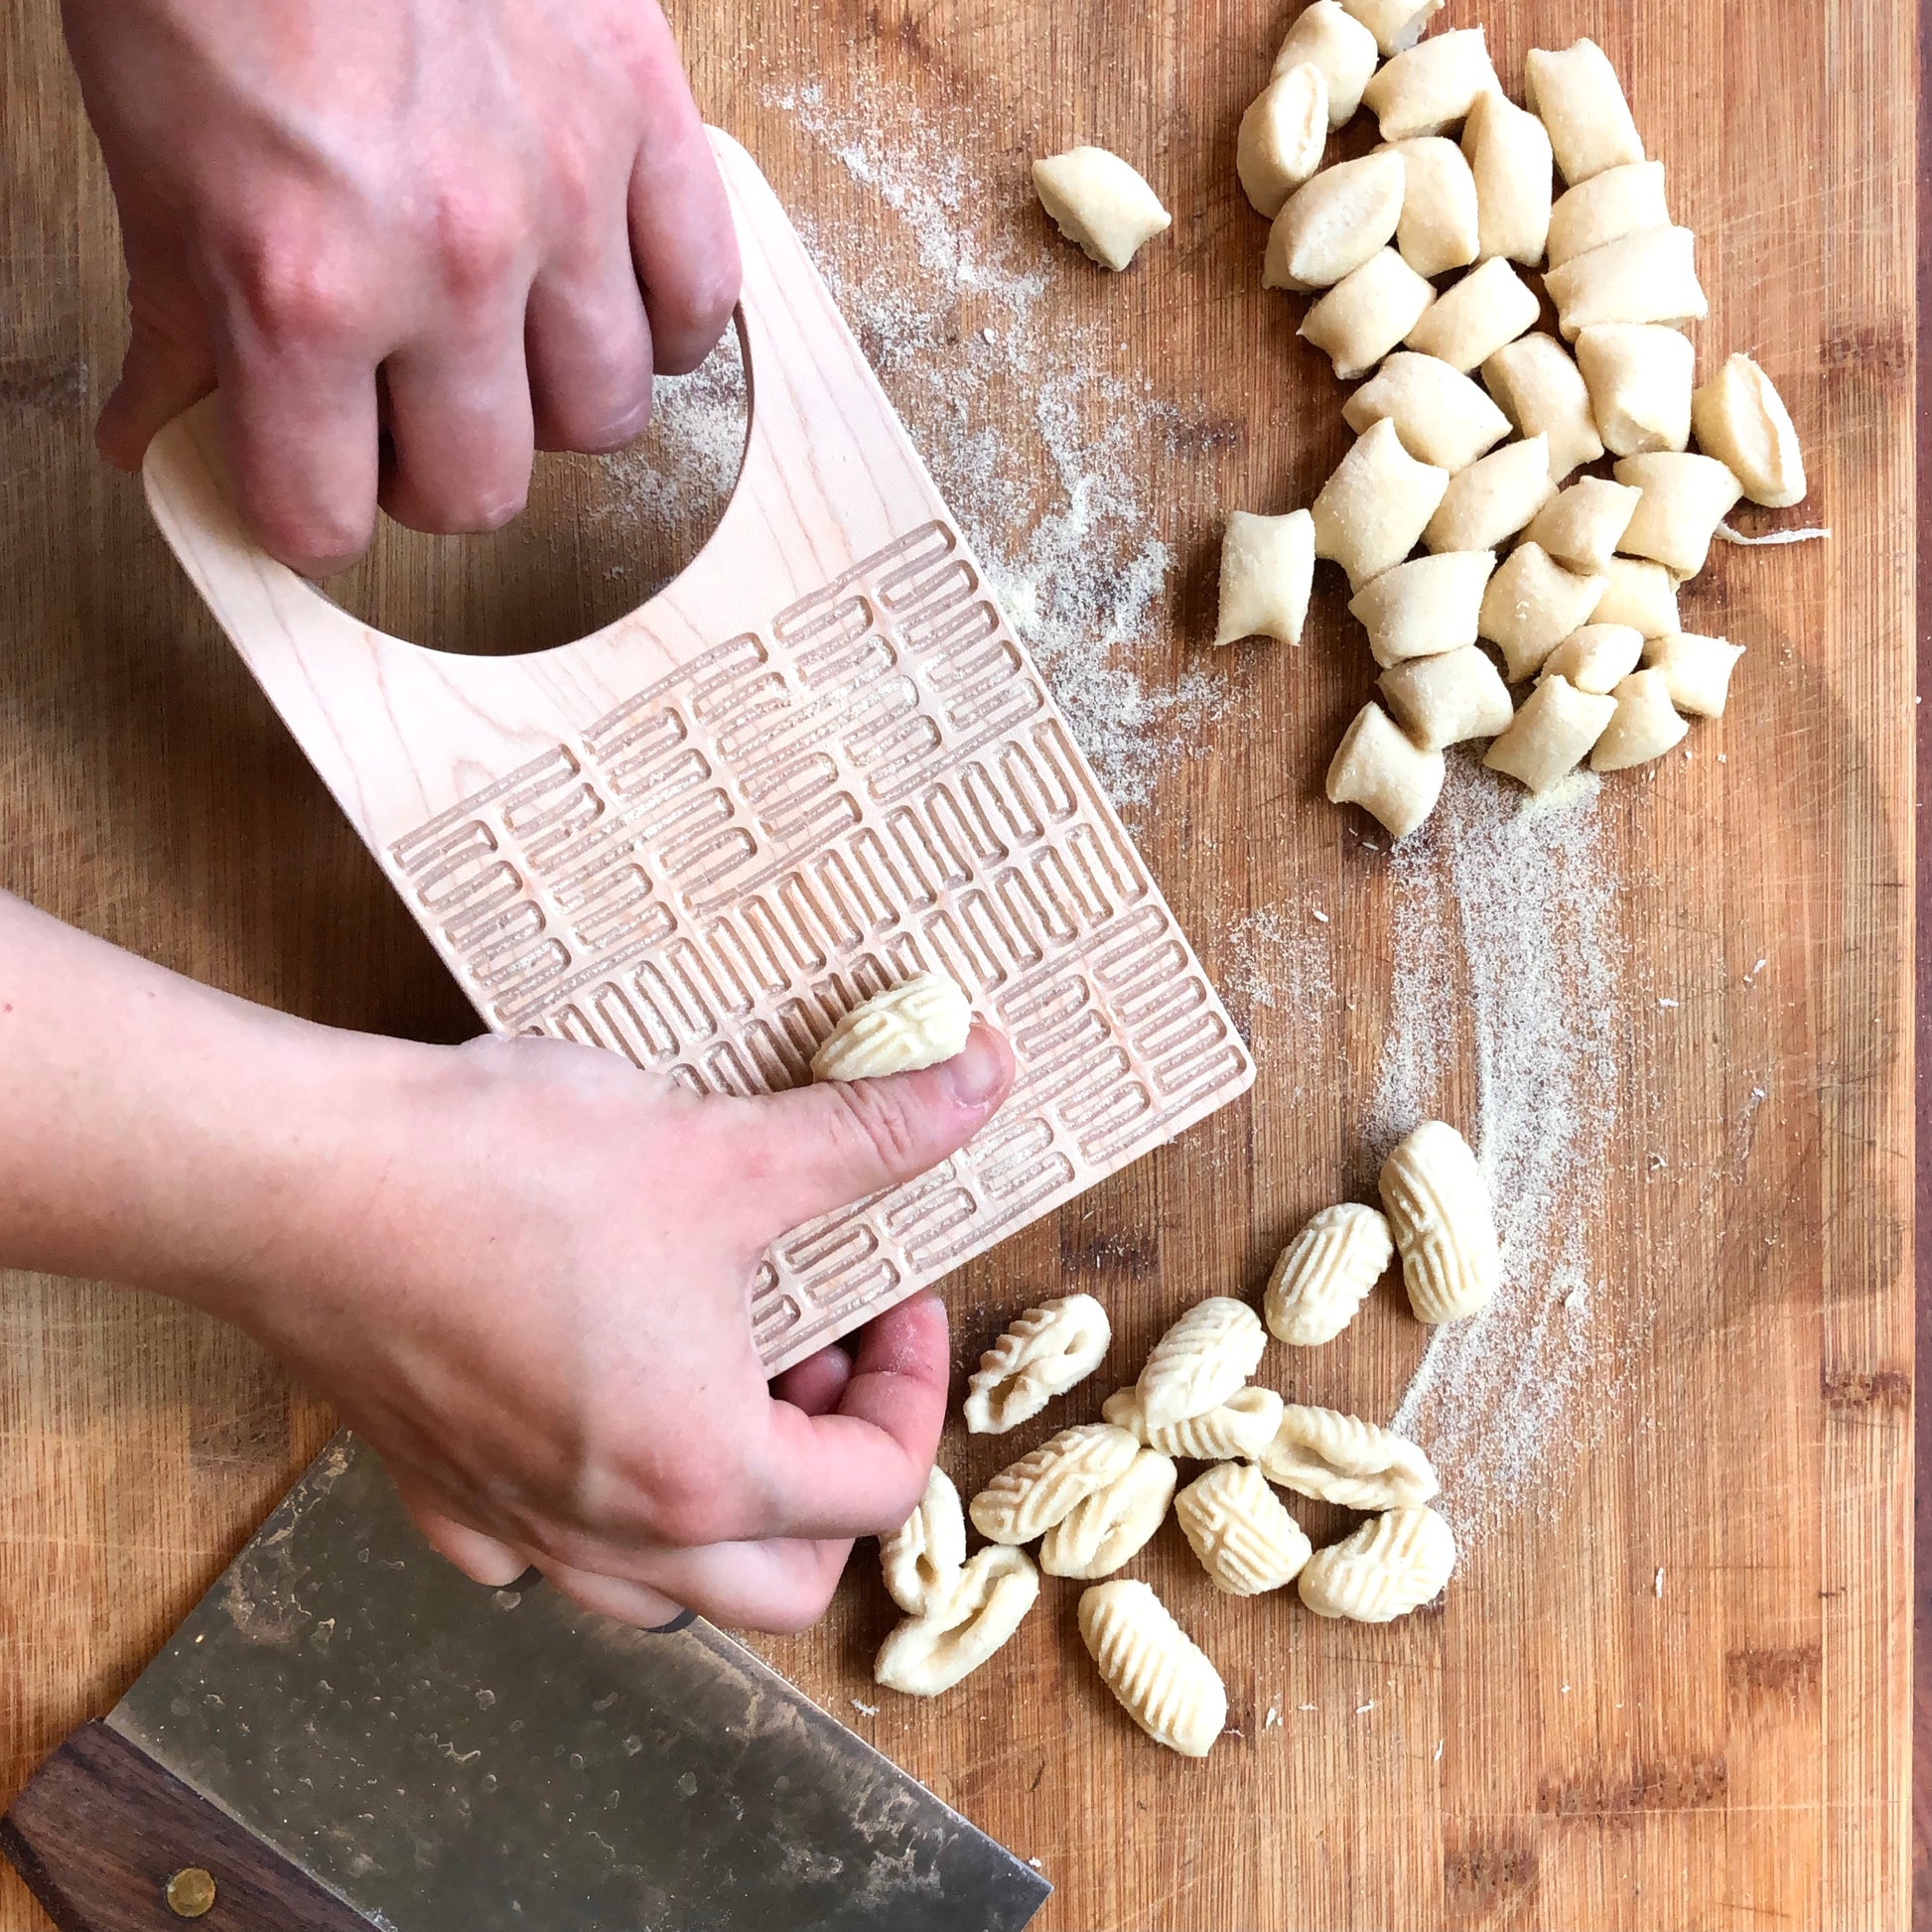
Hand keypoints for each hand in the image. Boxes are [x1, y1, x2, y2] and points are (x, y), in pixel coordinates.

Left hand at [59, 0, 737, 572]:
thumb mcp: (149, 156)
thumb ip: (175, 321)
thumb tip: (159, 434)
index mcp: (301, 284)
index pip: (327, 517)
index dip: (312, 510)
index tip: (313, 477)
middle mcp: (448, 263)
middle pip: (482, 494)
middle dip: (433, 470)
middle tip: (406, 410)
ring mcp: (564, 196)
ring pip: (604, 421)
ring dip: (547, 405)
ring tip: (510, 345)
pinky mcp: (643, 121)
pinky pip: (704, 303)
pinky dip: (664, 326)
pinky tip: (611, 297)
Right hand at [247, 1027, 1014, 1631]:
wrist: (297, 1180)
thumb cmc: (504, 1175)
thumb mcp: (726, 1149)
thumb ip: (874, 1130)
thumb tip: (988, 1078)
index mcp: (703, 1476)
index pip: (877, 1488)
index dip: (917, 1382)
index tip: (895, 1293)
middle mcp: (611, 1537)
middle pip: (787, 1581)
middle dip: (835, 1472)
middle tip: (822, 1351)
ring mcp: (513, 1527)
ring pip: (667, 1589)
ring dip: (729, 1503)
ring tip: (723, 1367)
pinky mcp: (436, 1489)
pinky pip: (543, 1551)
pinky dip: (600, 1503)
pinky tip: (595, 1394)